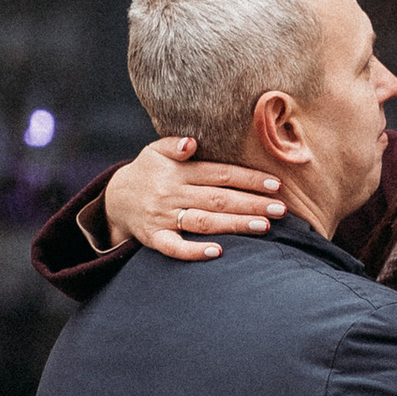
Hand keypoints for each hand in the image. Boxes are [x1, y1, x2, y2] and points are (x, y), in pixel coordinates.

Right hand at [101, 137, 281, 259]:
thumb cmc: (146, 173)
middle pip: (219, 199)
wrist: (115, 199)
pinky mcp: (154, 237)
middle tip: (281, 210)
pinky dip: (195, 251)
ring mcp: (164, 217)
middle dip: (252, 203)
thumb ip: (175, 143)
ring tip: (263, 227)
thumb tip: (191, 143)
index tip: (276, 185)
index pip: (222, 174)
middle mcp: (173, 193)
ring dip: (234, 225)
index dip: (250, 179)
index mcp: (180, 171)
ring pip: (204, 222)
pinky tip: (218, 252)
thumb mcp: (155, 150)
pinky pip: (175, 247)